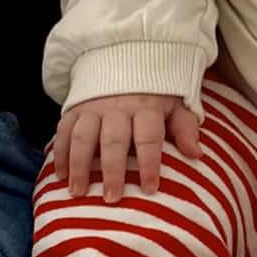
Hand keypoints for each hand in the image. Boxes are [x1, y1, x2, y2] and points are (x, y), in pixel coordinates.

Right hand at [53, 93, 200, 201]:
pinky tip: (60, 174)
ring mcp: (93, 107)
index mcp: (147, 107)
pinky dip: (60, 152)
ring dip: (79, 165)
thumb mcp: (175, 104)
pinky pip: (63, 130)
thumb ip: (185, 128)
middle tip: (111, 198)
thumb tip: (197, 155)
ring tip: (77, 192)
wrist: (124, 58)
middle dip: (112, 170)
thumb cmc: (154, 92)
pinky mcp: (74, 108)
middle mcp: (118, 106)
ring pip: (83, 136)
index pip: (149, 137)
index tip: (150, 189)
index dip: (149, 163)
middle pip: (114, 140)